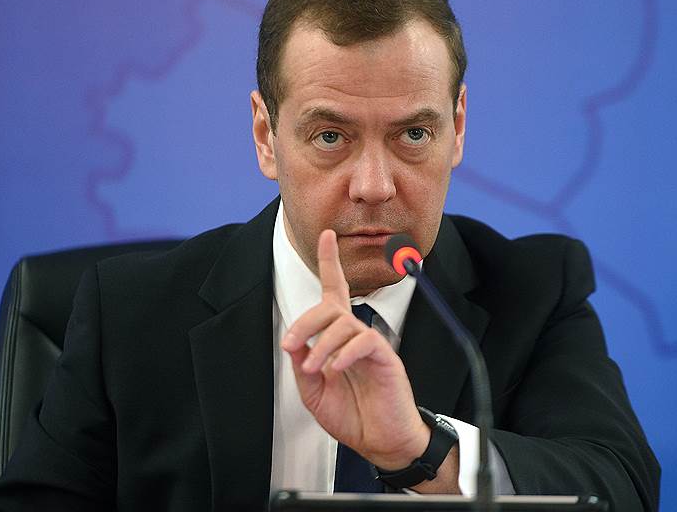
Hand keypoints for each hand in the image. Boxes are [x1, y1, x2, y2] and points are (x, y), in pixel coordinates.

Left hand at [280, 229, 429, 469]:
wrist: (381, 441)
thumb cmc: (351, 416)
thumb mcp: (314, 393)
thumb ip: (302, 366)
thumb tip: (293, 343)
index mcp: (338, 339)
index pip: (335, 293)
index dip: (330, 262)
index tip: (326, 235)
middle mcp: (355, 335)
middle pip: (330, 306)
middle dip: (306, 321)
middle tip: (289, 344)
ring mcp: (371, 345)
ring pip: (344, 324)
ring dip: (322, 346)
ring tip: (315, 369)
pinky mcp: (386, 357)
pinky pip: (364, 341)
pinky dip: (345, 353)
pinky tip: (336, 369)